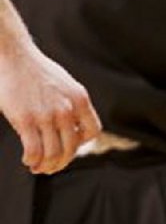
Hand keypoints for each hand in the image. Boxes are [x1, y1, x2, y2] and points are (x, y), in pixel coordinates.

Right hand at [0, 44, 100, 174]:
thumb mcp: (65, 84)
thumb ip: (71, 104)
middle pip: (71, 148)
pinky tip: (27, 159)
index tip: (67, 145)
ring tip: (37, 166)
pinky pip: (34, 152)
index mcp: (79, 98)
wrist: (16, 57)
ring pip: (53, 154)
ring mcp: (47, 114)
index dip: (82, 144)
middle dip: (60, 163)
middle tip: (49, 166)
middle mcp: (67, 108)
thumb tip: (74, 128)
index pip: (92, 131)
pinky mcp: (26, 120)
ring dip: (45, 166)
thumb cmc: (38, 72)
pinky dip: (32, 161)